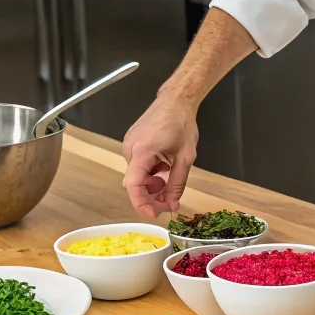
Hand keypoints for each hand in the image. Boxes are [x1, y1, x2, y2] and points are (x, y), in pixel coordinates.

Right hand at [121, 87, 198, 216]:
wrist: (175, 101)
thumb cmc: (181, 122)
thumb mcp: (186, 157)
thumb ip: (177, 183)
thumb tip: (172, 203)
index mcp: (143, 150)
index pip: (133, 185)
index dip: (141, 203)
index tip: (154, 213)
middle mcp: (131, 149)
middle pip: (135, 183)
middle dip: (152, 196)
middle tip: (169, 202)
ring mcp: (129, 146)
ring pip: (138, 176)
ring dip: (152, 183)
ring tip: (169, 176)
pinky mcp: (132, 144)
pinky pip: (138, 166)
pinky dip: (150, 173)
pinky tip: (163, 166)